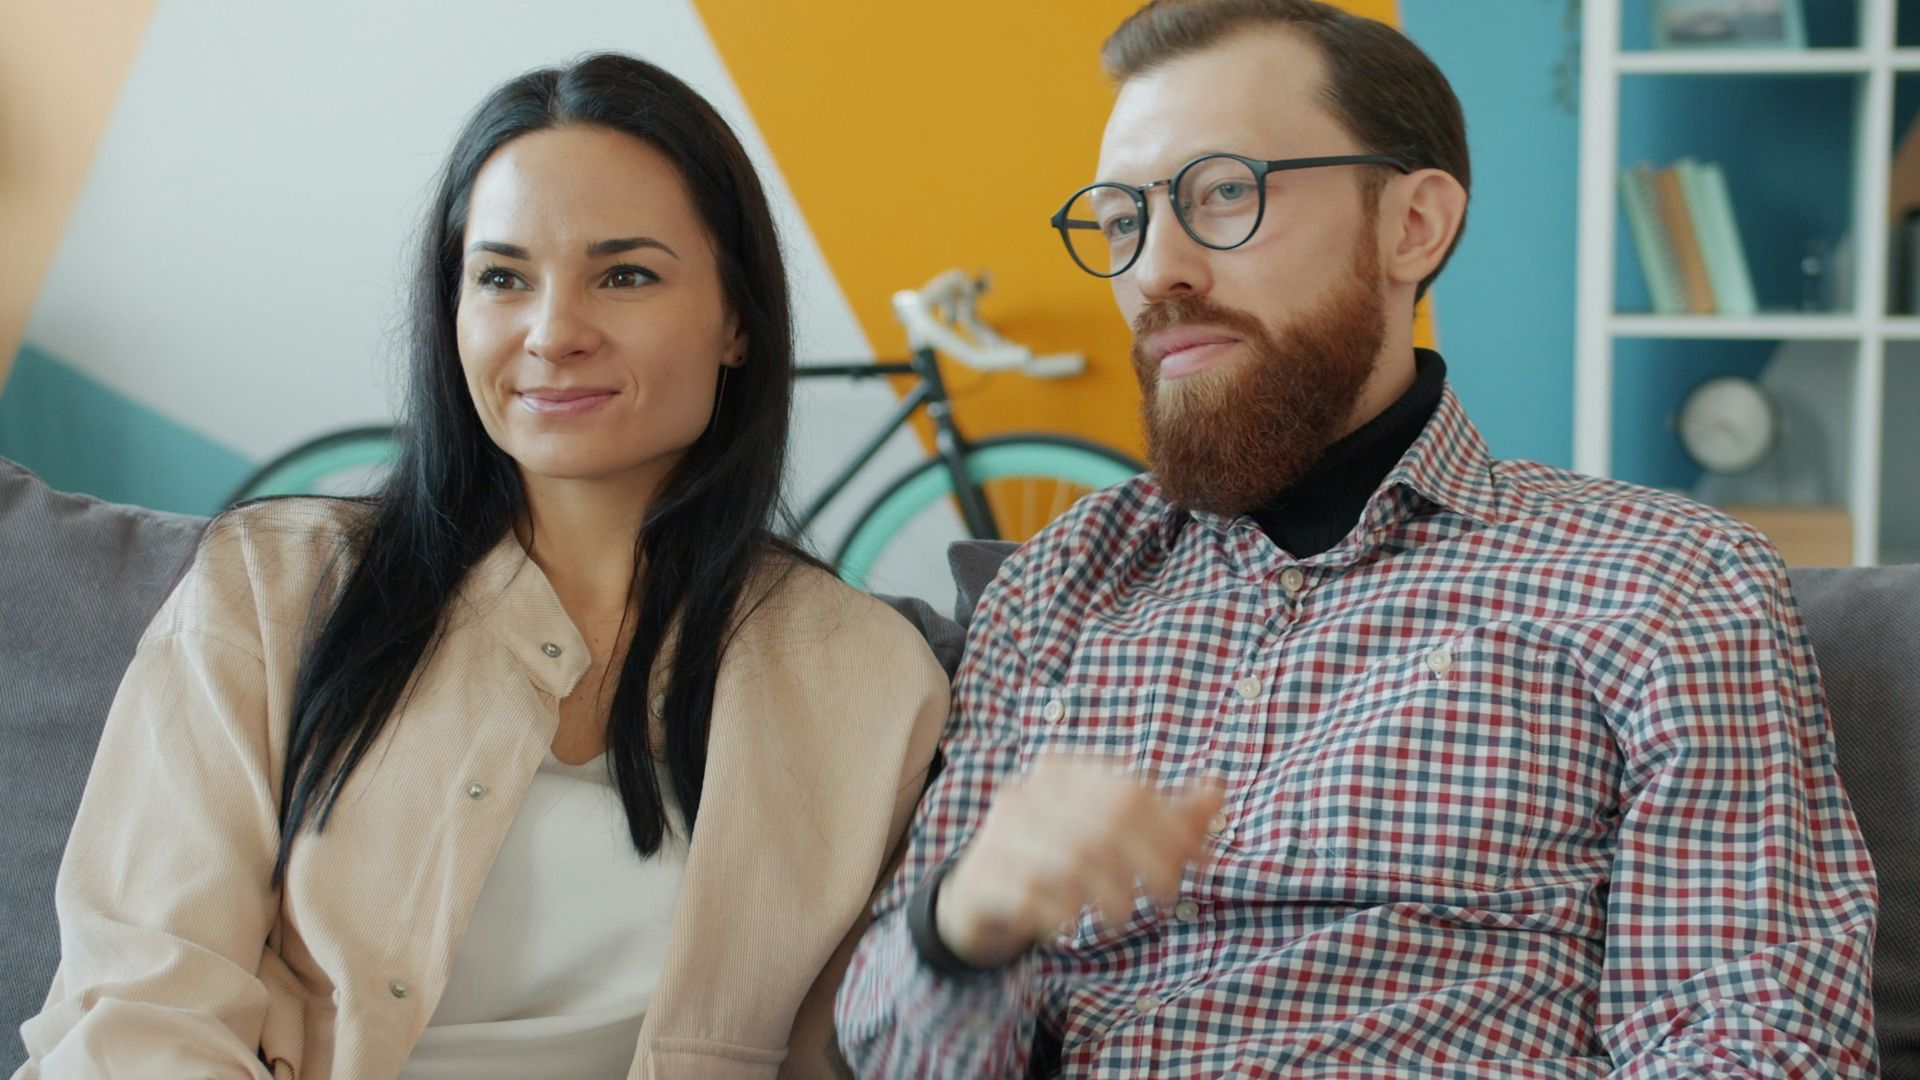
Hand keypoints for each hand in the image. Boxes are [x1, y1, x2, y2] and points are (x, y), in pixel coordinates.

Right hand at [935, 753, 1223, 968]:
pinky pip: (1031, 895)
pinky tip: (1071, 925)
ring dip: (1109, 893)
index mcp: (1064, 772)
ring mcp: (1000, 833)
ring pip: (1070, 859)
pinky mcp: (982, 875)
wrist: (981, 895)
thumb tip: (1218, 789)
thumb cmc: (1059, 859)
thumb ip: (1167, 816)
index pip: (1129, 791)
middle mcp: (1028, 793)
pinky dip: (1062, 914)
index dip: (1174, 828)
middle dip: (1149, 864)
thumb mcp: (1114, 834)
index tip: (1202, 863)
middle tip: (1166, 897)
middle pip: (1105, 824)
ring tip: (1121, 917)